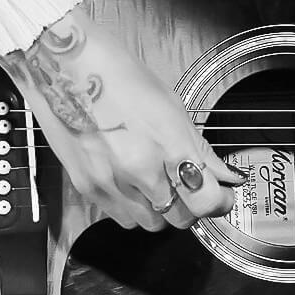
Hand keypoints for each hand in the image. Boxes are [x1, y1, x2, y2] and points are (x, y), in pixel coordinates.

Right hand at [0, 6, 244, 230]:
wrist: (67, 71)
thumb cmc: (123, 80)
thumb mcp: (172, 108)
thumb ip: (201, 150)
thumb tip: (228, 176)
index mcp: (169, 144)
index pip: (205, 200)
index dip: (220, 202)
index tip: (222, 196)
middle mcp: (141, 170)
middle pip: (180, 218)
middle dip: (190, 206)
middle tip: (188, 186)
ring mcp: (112, 183)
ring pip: (150, 224)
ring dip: (160, 210)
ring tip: (156, 182)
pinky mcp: (88, 188)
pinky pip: (121, 217)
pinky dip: (132, 208)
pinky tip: (131, 183)